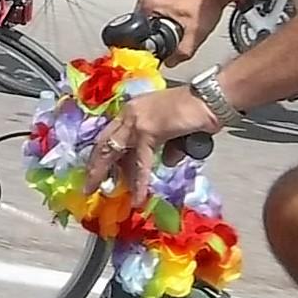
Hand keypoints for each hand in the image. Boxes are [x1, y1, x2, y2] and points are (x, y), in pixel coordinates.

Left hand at [83, 85, 219, 199]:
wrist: (210, 99)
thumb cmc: (196, 111)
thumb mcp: (171, 129)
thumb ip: (165, 145)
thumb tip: (166, 161)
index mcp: (132, 109)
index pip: (110, 133)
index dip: (101, 153)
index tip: (95, 170)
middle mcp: (130, 113)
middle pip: (105, 142)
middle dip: (95, 165)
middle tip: (87, 185)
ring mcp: (136, 121)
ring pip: (115, 151)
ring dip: (104, 174)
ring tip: (96, 191)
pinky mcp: (148, 131)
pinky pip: (141, 163)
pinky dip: (139, 182)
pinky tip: (137, 197)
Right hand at [138, 0, 223, 61]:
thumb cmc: (207, 0)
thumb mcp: (195, 33)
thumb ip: (182, 53)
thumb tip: (170, 63)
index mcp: (147, 5)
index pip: (135, 34)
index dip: (148, 48)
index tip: (158, 52)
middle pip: (144, 31)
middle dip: (157, 40)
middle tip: (174, 42)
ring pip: (152, 24)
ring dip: (163, 32)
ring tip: (181, 30)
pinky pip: (159, 17)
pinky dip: (168, 24)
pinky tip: (182, 24)